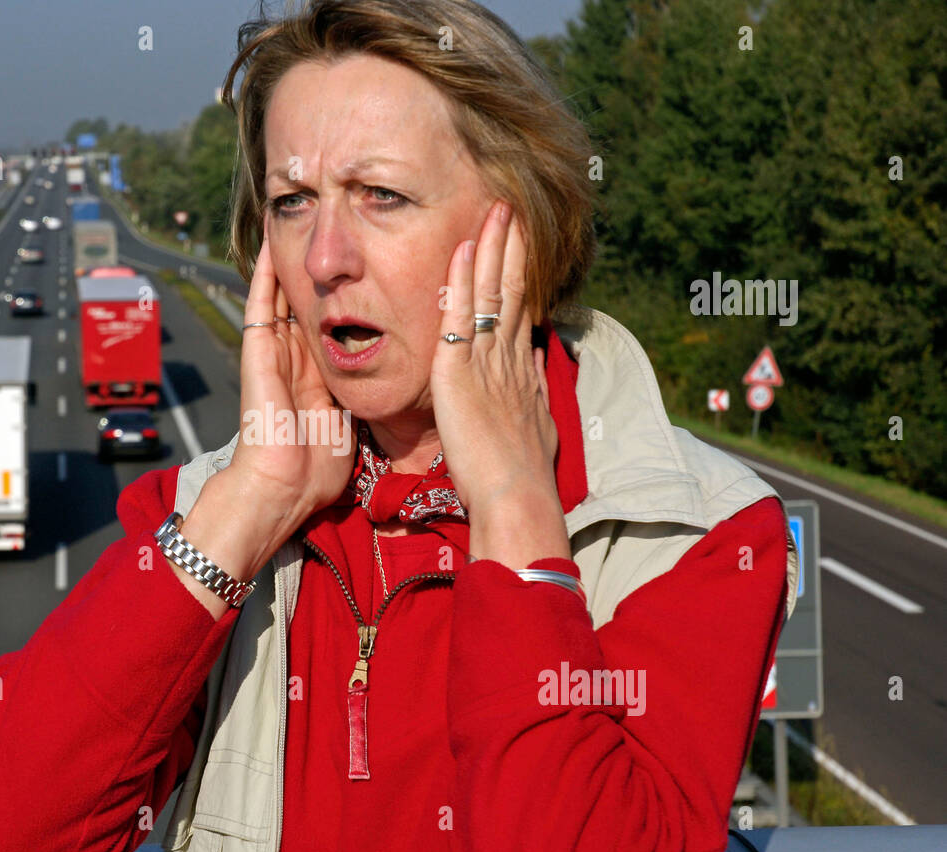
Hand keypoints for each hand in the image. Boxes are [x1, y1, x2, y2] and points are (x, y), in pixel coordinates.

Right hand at [176, 217, 352, 611]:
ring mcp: (274, 354)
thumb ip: (362, 407)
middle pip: (305, 304)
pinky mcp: (257, 353)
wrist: (282, 488)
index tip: (363, 269)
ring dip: (290, 262)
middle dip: (317, 272)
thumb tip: (396, 398)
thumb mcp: (350, 428)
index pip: (329, 328)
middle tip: (327, 232)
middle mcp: (294, 360)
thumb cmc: (315, 472)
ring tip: (296, 224)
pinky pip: (262, 304)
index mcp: (316, 377)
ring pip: (283, 296)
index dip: (342, 300)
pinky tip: (272, 243)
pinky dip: (264, 274)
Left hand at [429, 200, 569, 562]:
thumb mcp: (532, 426)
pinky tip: (464, 248)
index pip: (518, 313)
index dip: (519, 276)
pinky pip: (459, 316)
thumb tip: (534, 360)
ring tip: (496, 211)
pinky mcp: (461, 371)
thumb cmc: (520, 477)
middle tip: (512, 210)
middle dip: (511, 249)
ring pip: (490, 294)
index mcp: (520, 373)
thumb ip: (530, 391)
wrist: (515, 496)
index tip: (521, 245)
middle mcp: (509, 359)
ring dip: (492, 249)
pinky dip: (462, 280)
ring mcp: (487, 362)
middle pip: (511, 292)